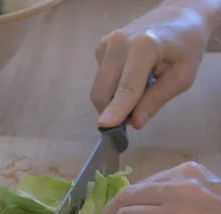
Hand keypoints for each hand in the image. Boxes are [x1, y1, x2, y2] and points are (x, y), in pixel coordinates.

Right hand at [91, 2, 211, 129]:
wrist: (176, 18)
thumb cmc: (184, 47)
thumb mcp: (182, 76)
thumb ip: (157, 99)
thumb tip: (135, 122)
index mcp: (143, 47)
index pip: (127, 86)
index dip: (117, 108)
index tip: (105, 126)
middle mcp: (118, 43)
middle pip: (103, 89)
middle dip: (111, 110)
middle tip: (130, 120)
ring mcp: (106, 44)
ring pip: (100, 86)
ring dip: (113, 98)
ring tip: (138, 89)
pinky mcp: (100, 47)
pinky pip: (101, 78)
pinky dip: (113, 85)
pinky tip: (130, 75)